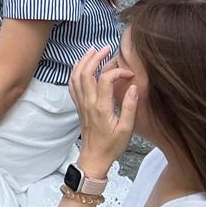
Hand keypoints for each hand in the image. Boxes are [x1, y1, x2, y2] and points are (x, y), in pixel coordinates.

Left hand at [68, 44, 137, 171]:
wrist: (94, 158)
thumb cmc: (112, 145)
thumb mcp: (126, 129)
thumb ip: (130, 107)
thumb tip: (132, 87)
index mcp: (101, 108)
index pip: (105, 80)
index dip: (117, 72)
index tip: (129, 74)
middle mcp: (88, 103)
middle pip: (86, 73)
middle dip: (95, 57)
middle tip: (106, 48)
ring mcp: (81, 104)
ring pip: (76, 77)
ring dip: (83, 61)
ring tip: (93, 51)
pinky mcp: (79, 106)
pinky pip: (72, 85)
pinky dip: (75, 72)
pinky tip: (81, 66)